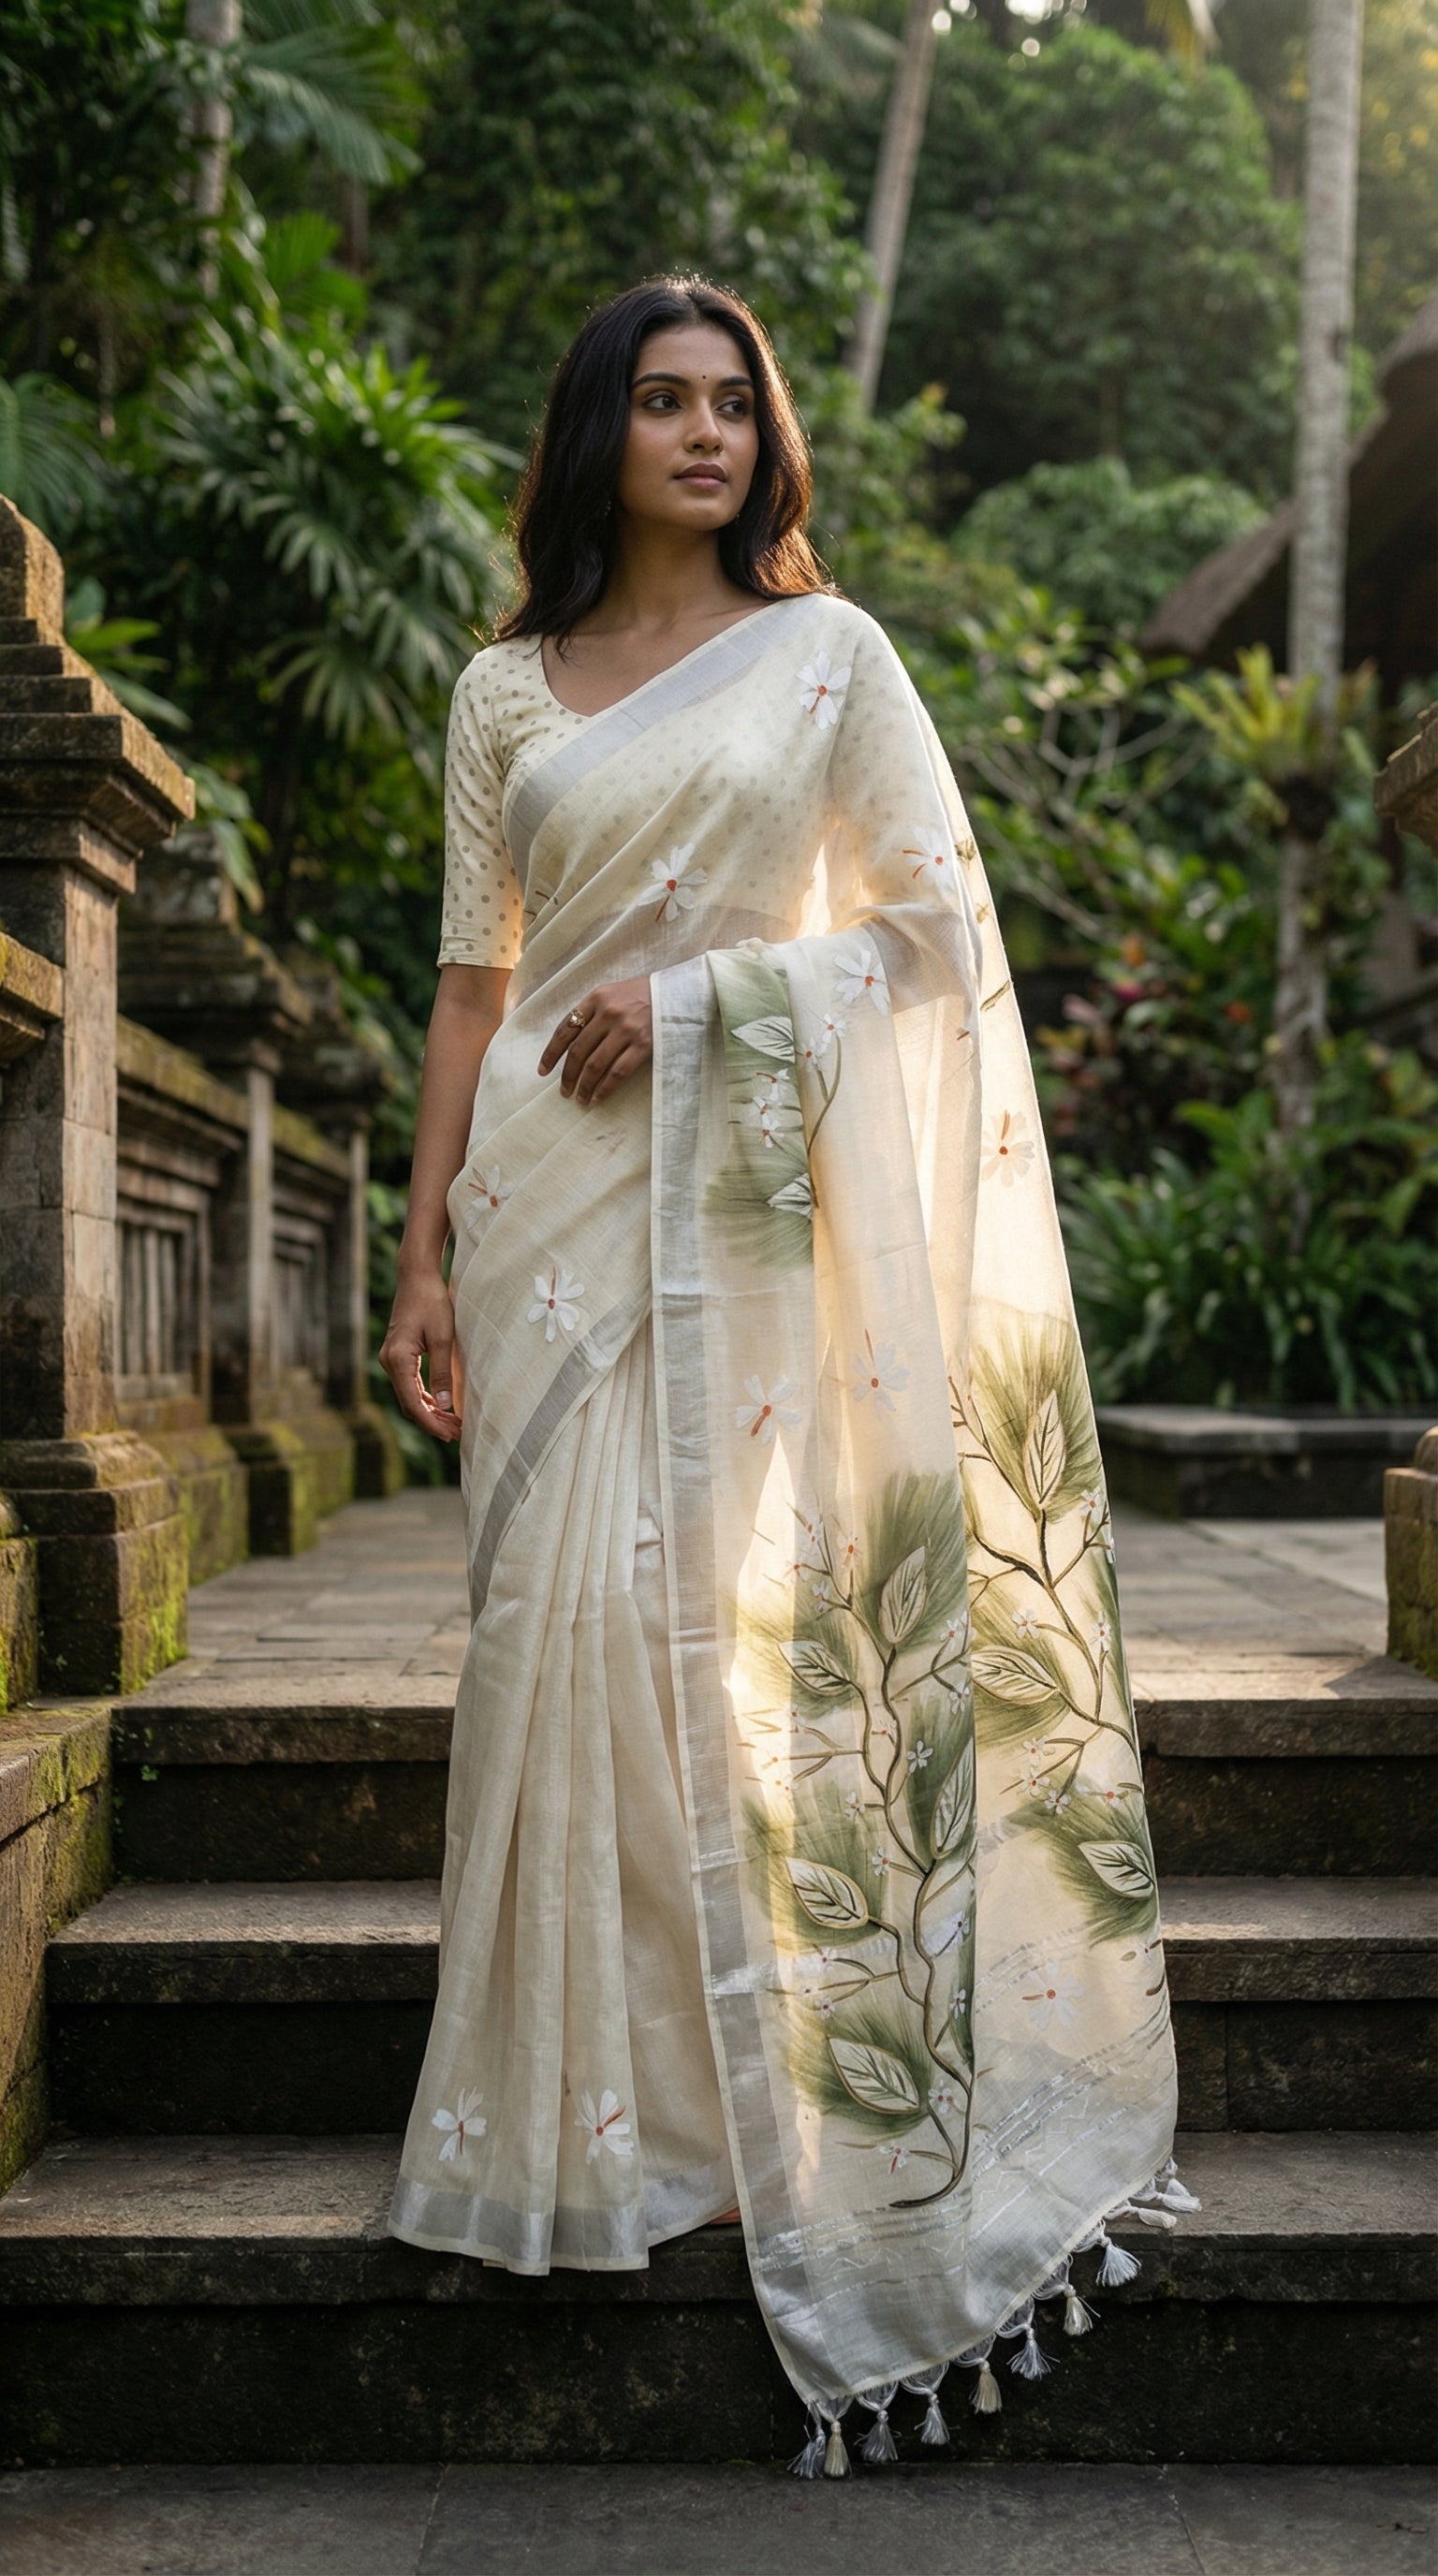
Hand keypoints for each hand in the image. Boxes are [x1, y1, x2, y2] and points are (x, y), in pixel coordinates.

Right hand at [380, 1268, 461, 1442]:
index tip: (452, 1434)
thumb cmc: (432, 1302)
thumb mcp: (444, 1338)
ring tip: (453, 1423)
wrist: (417, 1277)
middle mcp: (389, 1361)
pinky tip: (442, 1404)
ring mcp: (391, 1358)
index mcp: (398, 1360)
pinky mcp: (397, 1354)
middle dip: (432, 1420)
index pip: (413, 1403)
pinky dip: (424, 1397)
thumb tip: (446, 1406)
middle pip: (409, 1403)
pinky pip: (409, 1383)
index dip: (432, 1423)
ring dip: (430, 1410)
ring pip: (409, 1395)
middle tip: (457, 1433)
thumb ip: (443, 1373)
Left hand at [539, 977, 652, 1104]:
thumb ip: (592, 1013)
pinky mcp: (644, 1044)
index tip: (543, 1071)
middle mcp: (608, 1013)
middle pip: (578, 1051)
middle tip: (564, 1092)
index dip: (551, 1053)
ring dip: (584, 1086)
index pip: (565, 1029)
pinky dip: (605, 1088)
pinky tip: (598, 1098)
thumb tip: (570, 1045)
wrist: (677, 993)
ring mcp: (626, 1029)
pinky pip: (618, 1072)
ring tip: (580, 1099)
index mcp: (595, 998)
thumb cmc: (642, 995)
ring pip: (596, 1064)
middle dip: (568, 1075)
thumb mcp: (612, 994)